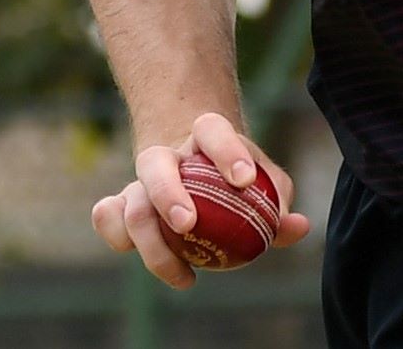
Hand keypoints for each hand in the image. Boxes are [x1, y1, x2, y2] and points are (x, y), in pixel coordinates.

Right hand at [88, 110, 312, 289]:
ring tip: (184, 273)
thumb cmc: (237, 178)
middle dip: (167, 193)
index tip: (245, 180)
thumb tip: (296, 227)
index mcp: (205, 134)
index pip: (213, 130)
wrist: (193, 163)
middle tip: (188, 223)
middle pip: (155, 164)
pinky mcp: (122, 204)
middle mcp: (167, 154)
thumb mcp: (264, 181)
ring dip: (149, 240)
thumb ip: (278, 203)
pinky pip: (106, 215)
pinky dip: (114, 233)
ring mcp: (140, 179)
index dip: (227, 152)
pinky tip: (138, 254)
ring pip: (130, 202)